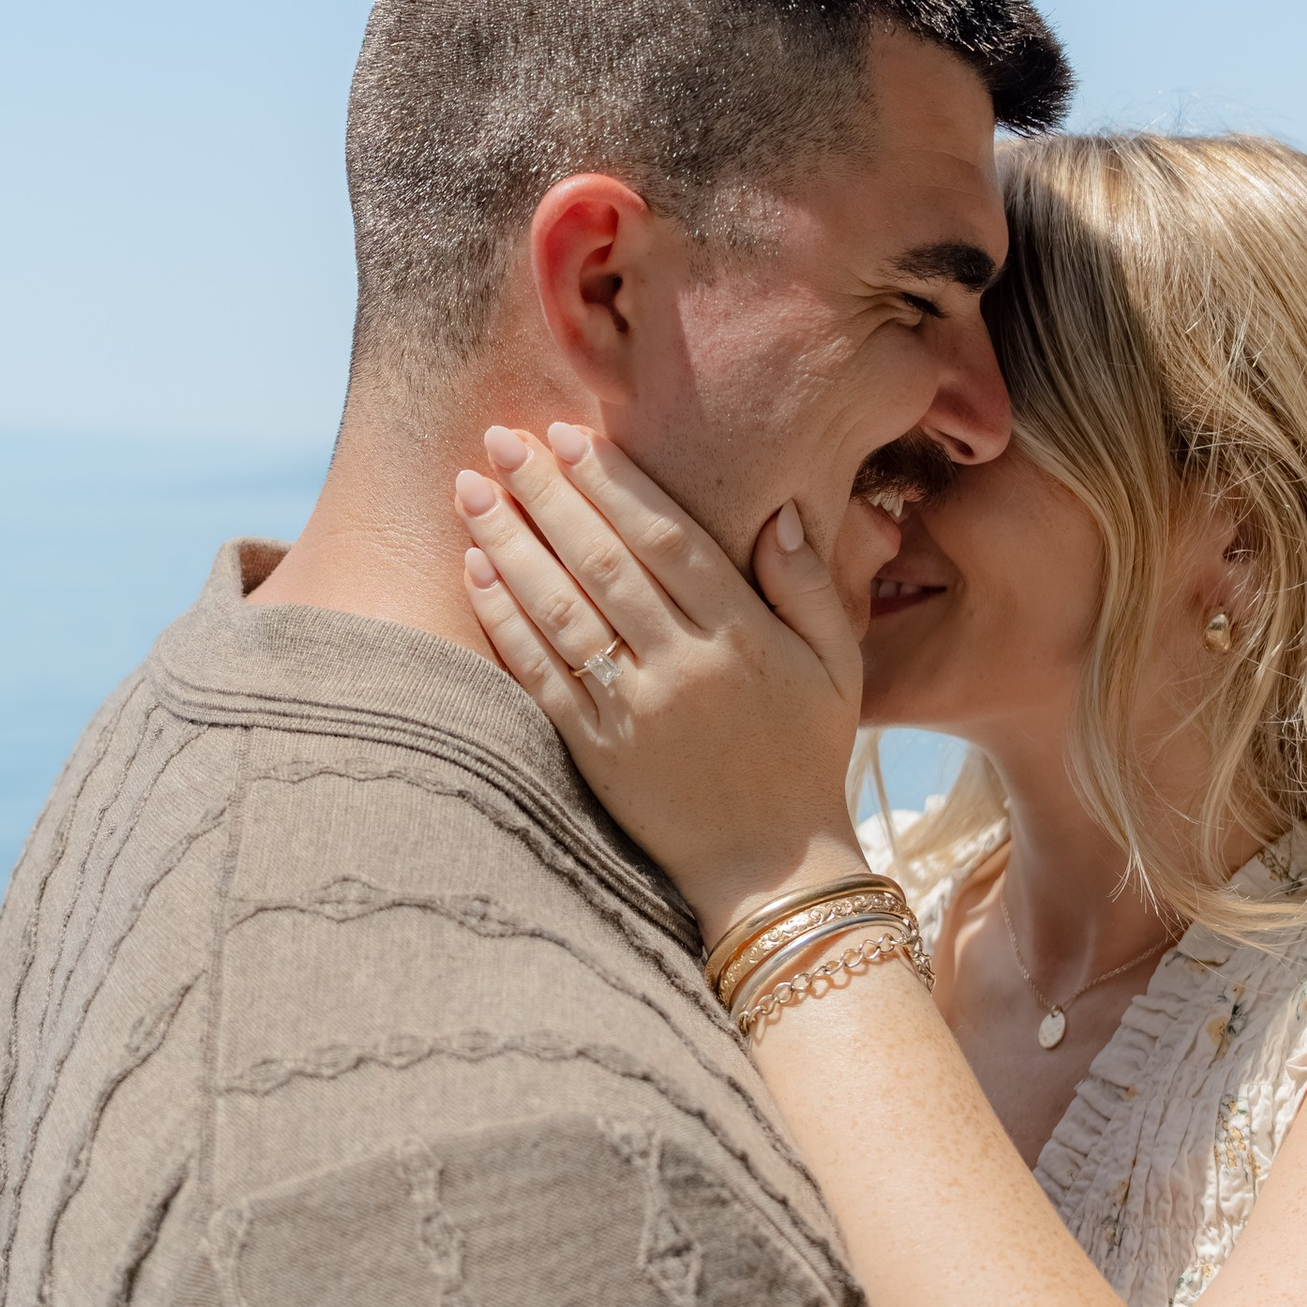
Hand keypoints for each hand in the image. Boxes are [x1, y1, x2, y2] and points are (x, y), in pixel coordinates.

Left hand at [455, 424, 872, 936]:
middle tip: (499, 437)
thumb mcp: (838, 666)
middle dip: (546, 493)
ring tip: (468, 490)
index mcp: (745, 639)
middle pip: (603, 562)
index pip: (669, 541)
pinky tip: (475, 571)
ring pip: (560, 611)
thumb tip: (777, 510)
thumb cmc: (807, 755)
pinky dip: (504, 620)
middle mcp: (684, 669)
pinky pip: (539, 675)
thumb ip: (811, 585)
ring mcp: (634, 713)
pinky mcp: (595, 752)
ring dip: (508, 545)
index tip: (569, 435)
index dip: (614, 484)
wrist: (771, 871)